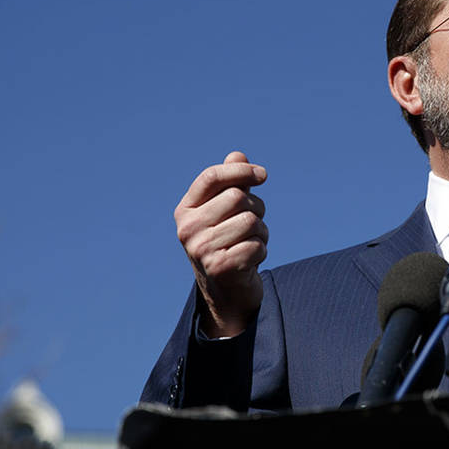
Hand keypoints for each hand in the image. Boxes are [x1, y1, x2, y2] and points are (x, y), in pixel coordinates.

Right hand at [174, 151, 268, 337]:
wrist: (227, 292)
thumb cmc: (229, 244)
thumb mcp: (227, 213)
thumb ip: (231, 184)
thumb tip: (238, 155)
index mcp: (186, 210)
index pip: (212, 177)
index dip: (240, 171)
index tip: (262, 175)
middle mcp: (188, 229)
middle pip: (237, 197)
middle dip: (256, 208)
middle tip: (255, 224)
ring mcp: (201, 249)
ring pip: (251, 221)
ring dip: (262, 232)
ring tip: (251, 243)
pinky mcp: (219, 267)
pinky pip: (256, 245)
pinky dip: (262, 251)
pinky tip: (251, 261)